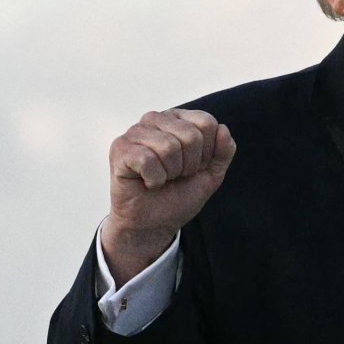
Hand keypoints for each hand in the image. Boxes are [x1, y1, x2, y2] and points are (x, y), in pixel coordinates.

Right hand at [102, 109, 235, 285]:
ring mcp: (135, 131)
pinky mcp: (119, 148)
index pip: (206, 123)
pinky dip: (154, 179)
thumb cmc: (179, 194)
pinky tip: (147, 182)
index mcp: (178, 118)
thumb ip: (224, 151)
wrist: (154, 224)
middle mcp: (156, 119)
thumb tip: (223, 129)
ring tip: (161, 178)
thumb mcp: (211, 174)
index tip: (194, 167)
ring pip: (168, 147)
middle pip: (190, 135)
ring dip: (170, 173)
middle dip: (189, 165)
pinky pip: (147, 160)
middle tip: (175, 176)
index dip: (207, 153)